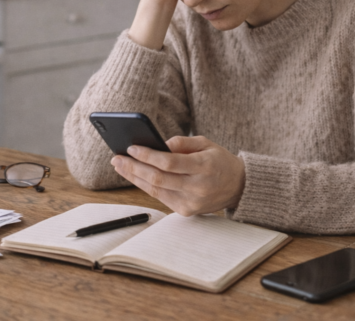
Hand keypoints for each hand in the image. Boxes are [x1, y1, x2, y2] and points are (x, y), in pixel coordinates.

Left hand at [110, 135, 245, 215]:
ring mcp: (192, 202)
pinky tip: (135, 176)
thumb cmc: (219, 160)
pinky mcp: (187, 211)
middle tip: (116, 158)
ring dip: (135, 178)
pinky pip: (161, 198)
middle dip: (134, 168)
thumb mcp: (206, 143)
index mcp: (205, 167)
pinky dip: (146, 186)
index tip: (131, 148)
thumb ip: (183, 142)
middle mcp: (198, 188)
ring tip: (120, 166)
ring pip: (156, 190)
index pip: (169, 162)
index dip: (148, 156)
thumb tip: (158, 145)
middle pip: (158, 178)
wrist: (238, 186)